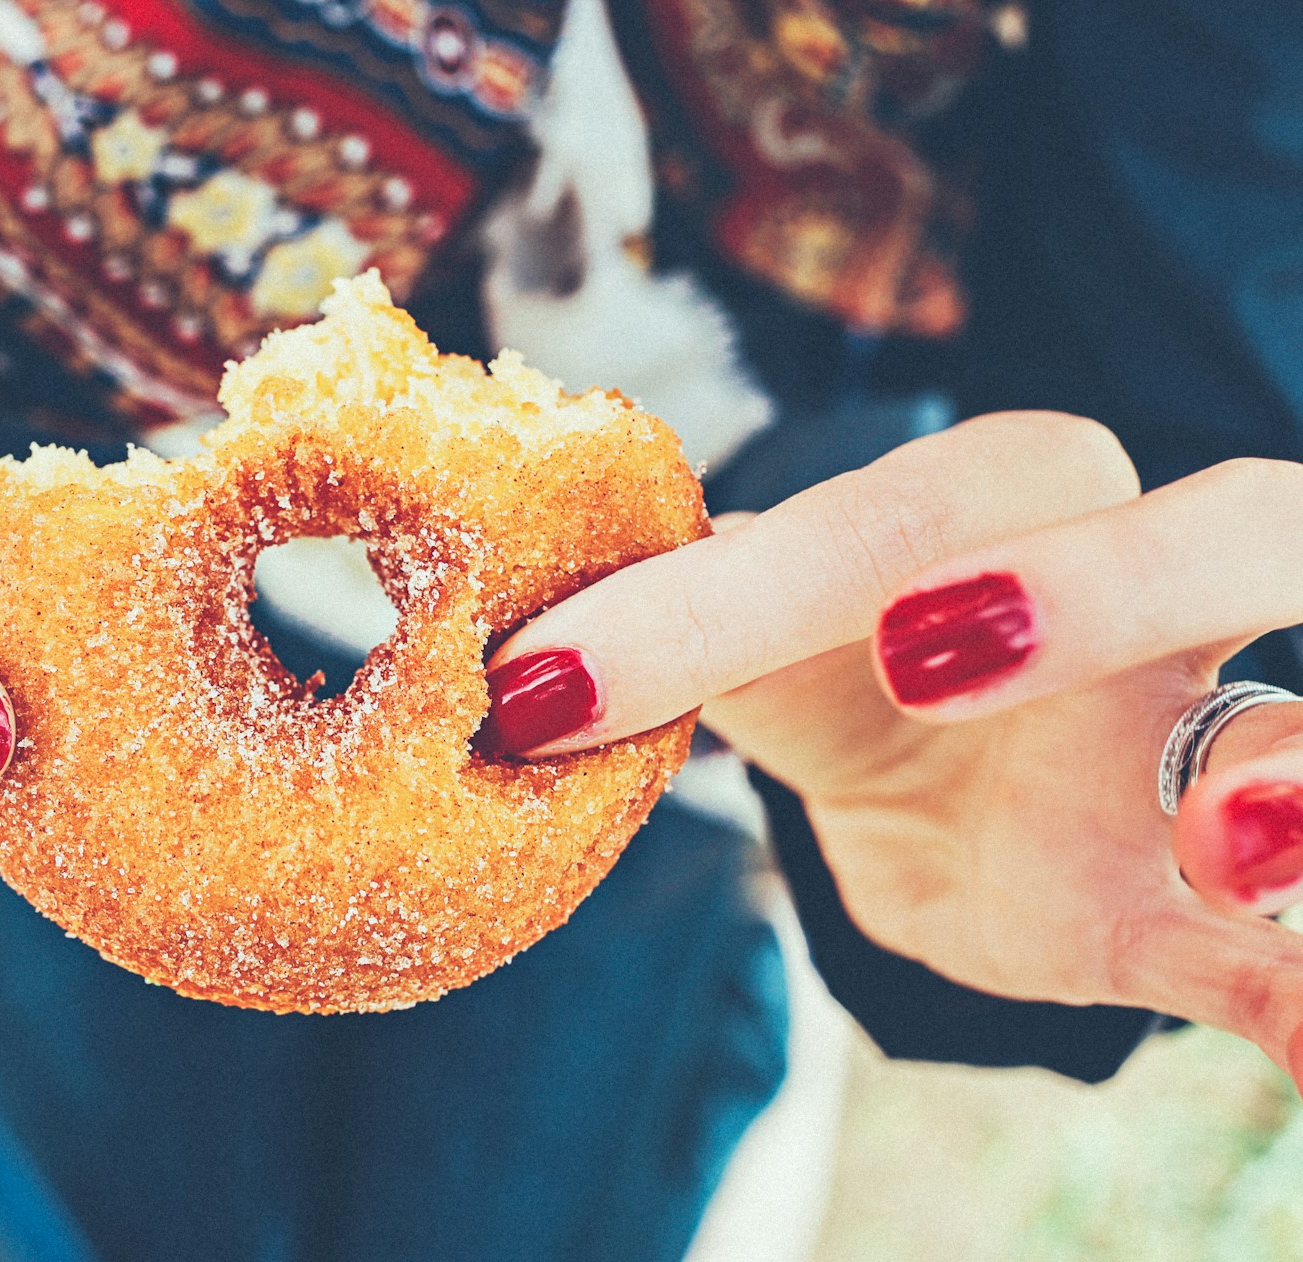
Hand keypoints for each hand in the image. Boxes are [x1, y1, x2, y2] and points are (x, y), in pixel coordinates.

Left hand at [485, 412, 1302, 1085]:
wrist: (947, 797)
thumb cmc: (846, 675)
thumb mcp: (752, 645)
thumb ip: (670, 632)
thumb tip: (514, 663)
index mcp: (1018, 504)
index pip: (915, 505)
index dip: (753, 580)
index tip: (577, 678)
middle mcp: (1155, 603)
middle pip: (1226, 529)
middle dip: (1102, 582)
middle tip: (923, 655)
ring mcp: (1201, 753)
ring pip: (1299, 730)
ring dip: (1283, 781)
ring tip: (1227, 844)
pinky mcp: (1199, 914)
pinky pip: (1280, 950)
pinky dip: (1299, 991)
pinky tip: (1301, 1035)